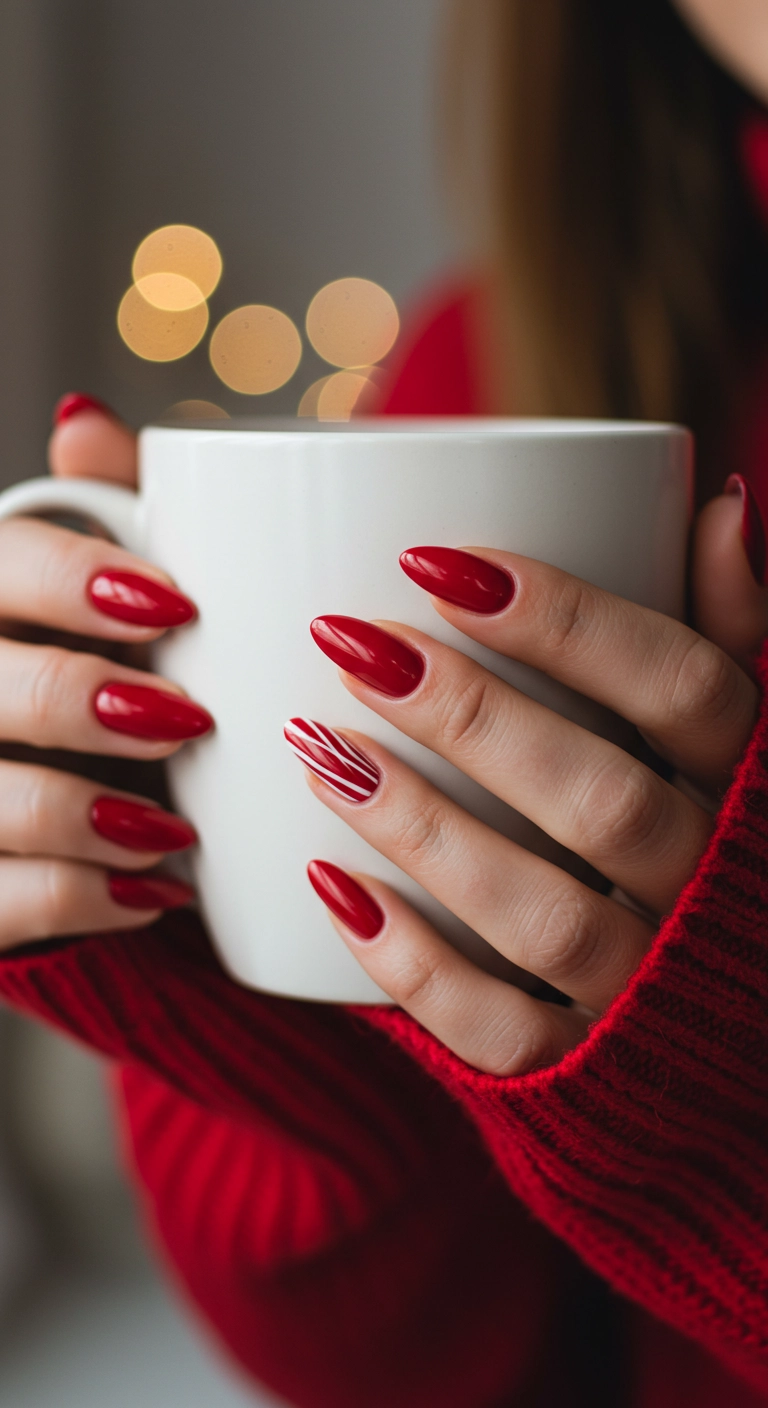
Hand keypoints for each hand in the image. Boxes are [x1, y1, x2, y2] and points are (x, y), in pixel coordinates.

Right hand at [0, 395, 210, 947]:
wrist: (51, 798)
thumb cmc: (76, 675)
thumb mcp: (85, 592)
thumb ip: (91, 515)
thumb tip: (84, 422)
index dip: (70, 580)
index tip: (174, 603)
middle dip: (79, 701)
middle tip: (182, 720)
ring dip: (86, 819)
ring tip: (177, 827)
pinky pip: (1, 904)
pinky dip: (83, 900)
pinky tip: (155, 892)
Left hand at [295, 480, 767, 1074]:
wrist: (727, 1021)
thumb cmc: (711, 830)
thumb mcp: (737, 736)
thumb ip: (728, 633)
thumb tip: (716, 507)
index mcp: (756, 788)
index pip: (690, 691)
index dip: (571, 624)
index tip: (435, 564)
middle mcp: (714, 887)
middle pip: (605, 800)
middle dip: (472, 718)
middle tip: (353, 647)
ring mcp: (654, 987)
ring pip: (547, 919)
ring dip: (426, 832)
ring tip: (323, 753)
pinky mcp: (588, 1070)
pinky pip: (506, 1034)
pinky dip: (415, 969)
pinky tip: (331, 889)